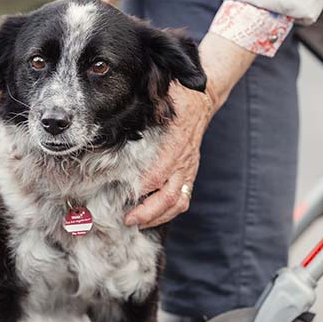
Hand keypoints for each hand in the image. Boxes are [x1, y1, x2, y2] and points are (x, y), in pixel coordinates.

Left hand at [124, 82, 213, 228]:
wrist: (202, 101)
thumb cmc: (177, 99)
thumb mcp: (161, 97)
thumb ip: (146, 107)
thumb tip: (120, 109)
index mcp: (175, 143)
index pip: (158, 173)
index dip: (141, 187)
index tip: (123, 195)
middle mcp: (183, 161)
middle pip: (168, 196)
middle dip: (147, 211)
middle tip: (127, 219)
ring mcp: (188, 170)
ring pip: (178, 202)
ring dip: (157, 217)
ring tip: (138, 223)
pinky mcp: (189, 175)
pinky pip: (183, 200)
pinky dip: (168, 213)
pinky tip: (152, 218)